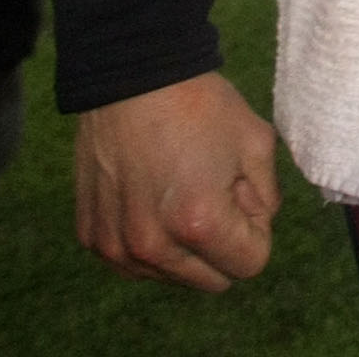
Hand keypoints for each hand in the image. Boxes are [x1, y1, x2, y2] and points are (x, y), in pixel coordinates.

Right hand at [71, 71, 279, 290]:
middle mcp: (152, 245)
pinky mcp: (91, 237)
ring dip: (184, 245)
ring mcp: (115, 245)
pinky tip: (150, 197)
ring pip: (172, 274)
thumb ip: (267, 199)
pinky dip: (151, 240)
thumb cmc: (198, 105)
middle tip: (212, 189)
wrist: (130, 78)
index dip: (255, 229)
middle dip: (221, 242)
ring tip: (178, 188)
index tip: (241, 192)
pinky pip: (135, 262)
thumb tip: (254, 226)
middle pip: (211, 279)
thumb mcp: (256, 142)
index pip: (251, 264)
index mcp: (199, 223)